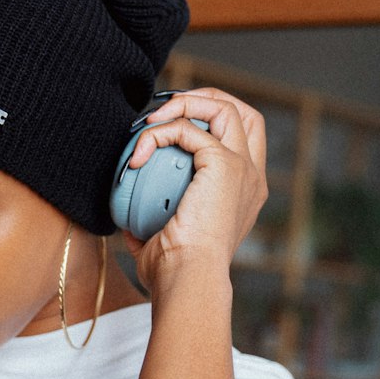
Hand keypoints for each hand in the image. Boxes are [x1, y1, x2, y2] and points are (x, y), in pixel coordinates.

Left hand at [122, 88, 267, 291]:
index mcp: (243, 192)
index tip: (168, 127)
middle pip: (242, 111)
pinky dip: (159, 132)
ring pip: (223, 107)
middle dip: (202, 99)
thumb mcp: (162, 243)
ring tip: (148, 126)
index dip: (209, 119)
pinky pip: (188, 129)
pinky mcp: (224, 165)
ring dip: (182, 105)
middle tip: (162, 114)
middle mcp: (250, 176)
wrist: (187, 279)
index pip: (241, 136)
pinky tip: (138, 153)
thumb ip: (152, 225)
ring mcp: (242, 168)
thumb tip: (128, 218)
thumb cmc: (173, 273)